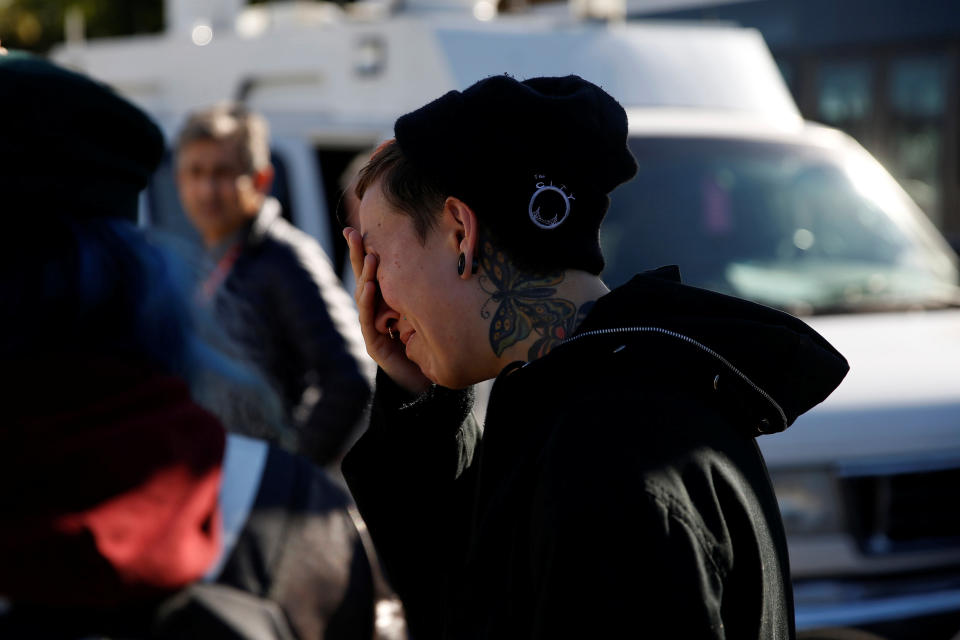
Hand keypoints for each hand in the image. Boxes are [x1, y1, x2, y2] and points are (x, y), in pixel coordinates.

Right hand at [343, 227, 431, 393]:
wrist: (423, 382)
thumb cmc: (426, 345)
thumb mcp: (423, 311)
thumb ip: (419, 291)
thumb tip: (431, 259)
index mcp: (385, 302)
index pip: (372, 272)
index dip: (363, 251)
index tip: (356, 228)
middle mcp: (374, 312)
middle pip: (363, 279)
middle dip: (357, 256)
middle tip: (352, 233)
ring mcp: (372, 328)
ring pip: (364, 297)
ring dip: (365, 275)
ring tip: (369, 257)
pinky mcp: (374, 345)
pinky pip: (368, 320)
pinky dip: (369, 301)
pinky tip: (369, 286)